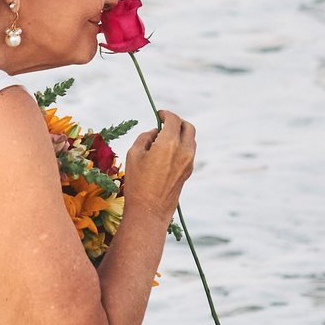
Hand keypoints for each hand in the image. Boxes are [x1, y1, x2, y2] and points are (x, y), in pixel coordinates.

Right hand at [121, 109, 195, 224]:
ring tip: (163, 139)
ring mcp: (189, 162)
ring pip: (190, 140)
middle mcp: (184, 151)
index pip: (174, 119)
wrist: (149, 210)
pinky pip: (188, 152)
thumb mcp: (134, 154)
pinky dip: (181, 146)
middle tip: (165, 123)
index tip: (159, 114)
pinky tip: (166, 152)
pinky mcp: (188, 172)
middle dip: (177, 122)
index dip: (166, 114)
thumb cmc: (137, 182)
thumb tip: (155, 133)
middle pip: (188, 127)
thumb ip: (145, 137)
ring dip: (180, 134)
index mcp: (169, 143)